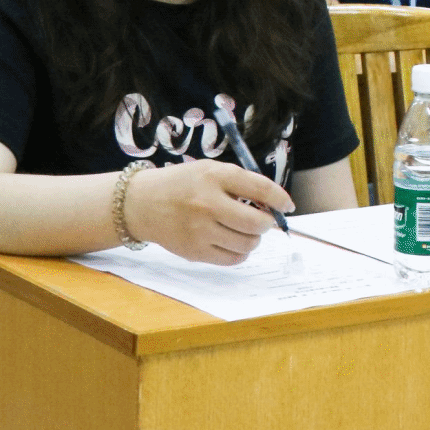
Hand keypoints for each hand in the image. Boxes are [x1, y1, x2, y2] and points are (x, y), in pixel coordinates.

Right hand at [121, 160, 292, 265]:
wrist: (142, 204)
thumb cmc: (183, 185)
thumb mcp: (210, 171)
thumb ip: (241, 183)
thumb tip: (274, 205)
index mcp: (214, 177)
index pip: (259, 188)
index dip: (280, 198)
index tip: (287, 205)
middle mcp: (208, 204)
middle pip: (257, 223)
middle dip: (267, 223)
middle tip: (263, 220)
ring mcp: (200, 231)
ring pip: (247, 244)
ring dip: (254, 238)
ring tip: (243, 230)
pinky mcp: (195, 252)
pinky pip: (233, 259)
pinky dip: (240, 252)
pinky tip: (232, 241)